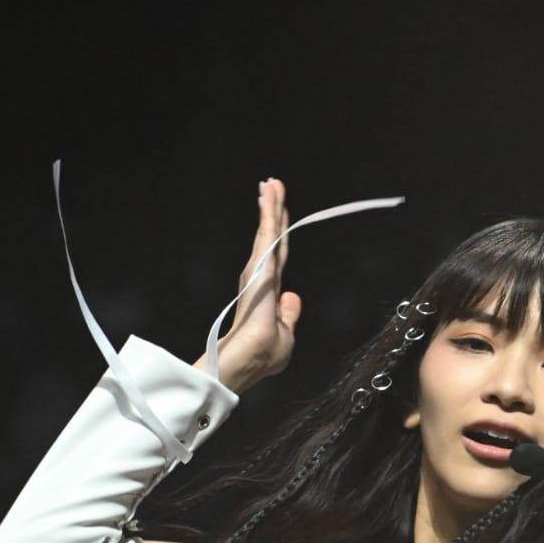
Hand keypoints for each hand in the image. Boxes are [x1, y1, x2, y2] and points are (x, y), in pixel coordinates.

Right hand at [208, 179, 302, 392]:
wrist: (251, 359)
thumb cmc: (264, 355)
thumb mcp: (286, 334)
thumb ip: (289, 314)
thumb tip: (293, 296)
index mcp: (269, 291)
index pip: (278, 256)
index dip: (279, 234)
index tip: (279, 213)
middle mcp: (262, 277)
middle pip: (273, 238)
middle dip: (273, 211)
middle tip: (272, 185)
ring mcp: (260, 271)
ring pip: (269, 231)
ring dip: (271, 206)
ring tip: (270, 182)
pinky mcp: (261, 267)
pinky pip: (269, 235)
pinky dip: (270, 214)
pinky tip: (270, 195)